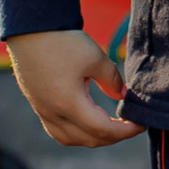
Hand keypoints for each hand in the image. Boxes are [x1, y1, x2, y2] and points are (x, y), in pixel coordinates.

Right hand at [6, 26, 133, 146]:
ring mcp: (43, 111)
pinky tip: (87, 122)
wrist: (28, 29)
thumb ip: (111, 79)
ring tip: (111, 125)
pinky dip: (77, 133)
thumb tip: (121, 95)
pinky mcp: (38, 105)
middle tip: (130, 124)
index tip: (140, 124)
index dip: (125, 130)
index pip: (102, 130)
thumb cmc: (61, 41)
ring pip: (71, 139)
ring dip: (94, 137)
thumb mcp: (95, 57)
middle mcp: (53, 113)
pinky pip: (58, 131)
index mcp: (68, 104)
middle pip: (88, 139)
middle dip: (113, 136)